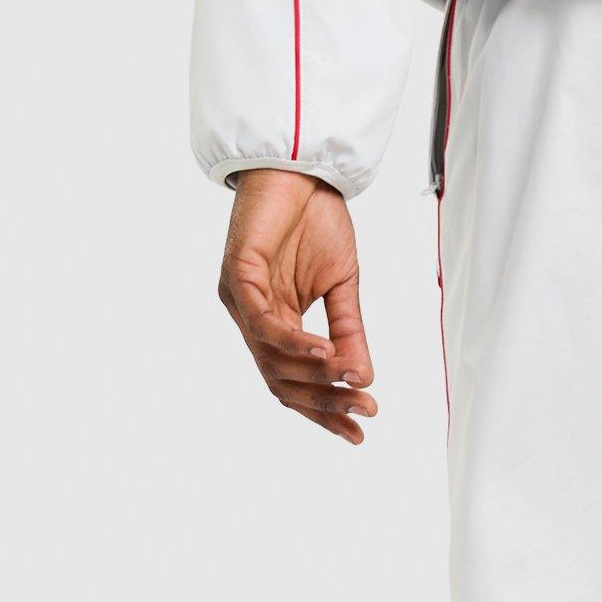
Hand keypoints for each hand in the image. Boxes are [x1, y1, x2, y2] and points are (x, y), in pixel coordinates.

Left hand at [217, 170, 376, 442]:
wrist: (301, 169)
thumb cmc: (316, 221)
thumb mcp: (343, 287)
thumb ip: (349, 333)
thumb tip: (364, 379)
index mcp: (275, 323)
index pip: (295, 381)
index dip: (325, 410)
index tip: (359, 432)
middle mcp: (251, 318)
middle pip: (280, 380)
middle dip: (323, 402)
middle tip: (363, 412)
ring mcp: (240, 298)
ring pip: (270, 357)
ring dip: (313, 373)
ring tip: (350, 381)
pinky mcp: (236, 273)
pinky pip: (263, 321)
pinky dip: (293, 341)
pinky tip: (324, 351)